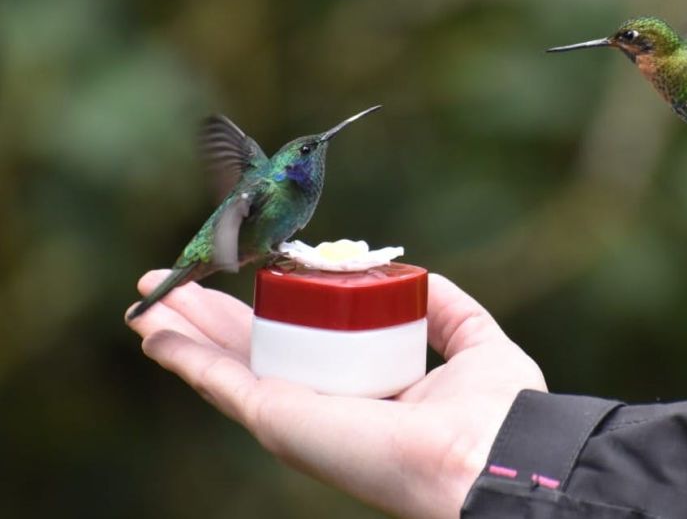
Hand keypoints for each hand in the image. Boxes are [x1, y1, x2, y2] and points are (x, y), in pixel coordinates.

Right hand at [127, 271, 545, 517]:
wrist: (482, 454)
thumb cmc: (493, 410)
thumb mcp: (475, 342)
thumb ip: (448, 310)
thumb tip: (419, 278)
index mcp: (362, 388)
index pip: (304, 342)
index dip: (273, 310)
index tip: (253, 277)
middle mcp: (322, 402)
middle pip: (252, 349)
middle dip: (210, 316)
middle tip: (175, 282)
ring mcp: (295, 411)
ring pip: (223, 362)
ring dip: (182, 327)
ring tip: (148, 296)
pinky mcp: (276, 417)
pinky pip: (215, 380)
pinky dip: (180, 354)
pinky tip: (153, 328)